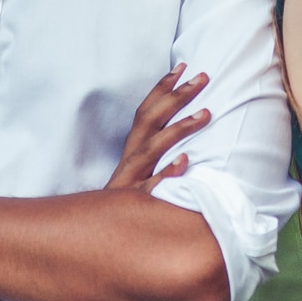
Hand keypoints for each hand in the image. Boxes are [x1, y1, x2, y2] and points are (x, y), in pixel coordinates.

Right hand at [105, 63, 210, 192]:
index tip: (182, 66)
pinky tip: (185, 161)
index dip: (162, 88)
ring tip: (205, 113)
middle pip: (151, 121)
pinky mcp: (135, 203)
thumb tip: (184, 135)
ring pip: (152, 149)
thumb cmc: (126, 202)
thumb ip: (154, 152)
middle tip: (203, 77)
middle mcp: (130, 160)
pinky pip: (152, 187)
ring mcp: (132, 180)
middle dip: (176, 97)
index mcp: (131, 150)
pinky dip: (167, 173)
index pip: (146, 111)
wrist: (95, 234)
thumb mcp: (137, 174)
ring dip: (179, 129)